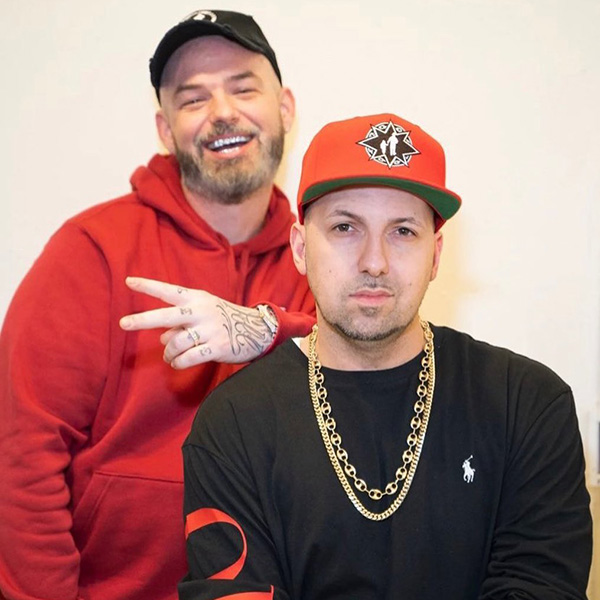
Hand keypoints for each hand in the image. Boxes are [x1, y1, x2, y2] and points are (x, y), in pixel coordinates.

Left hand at [119, 277, 275, 368]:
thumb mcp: (203, 312)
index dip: (148, 286)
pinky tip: (178, 362)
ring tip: (170, 356)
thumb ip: (181, 323)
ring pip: (175, 343)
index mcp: (197, 299)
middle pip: (167, 316)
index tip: (128, 281)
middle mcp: (201, 312)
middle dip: (143, 320)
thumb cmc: (223, 319)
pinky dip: (178, 362)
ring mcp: (209, 330)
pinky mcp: (217, 347)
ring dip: (168, 352)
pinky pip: (188, 358)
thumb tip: (162, 339)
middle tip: (123, 323)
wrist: (256, 330)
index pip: (169, 291)